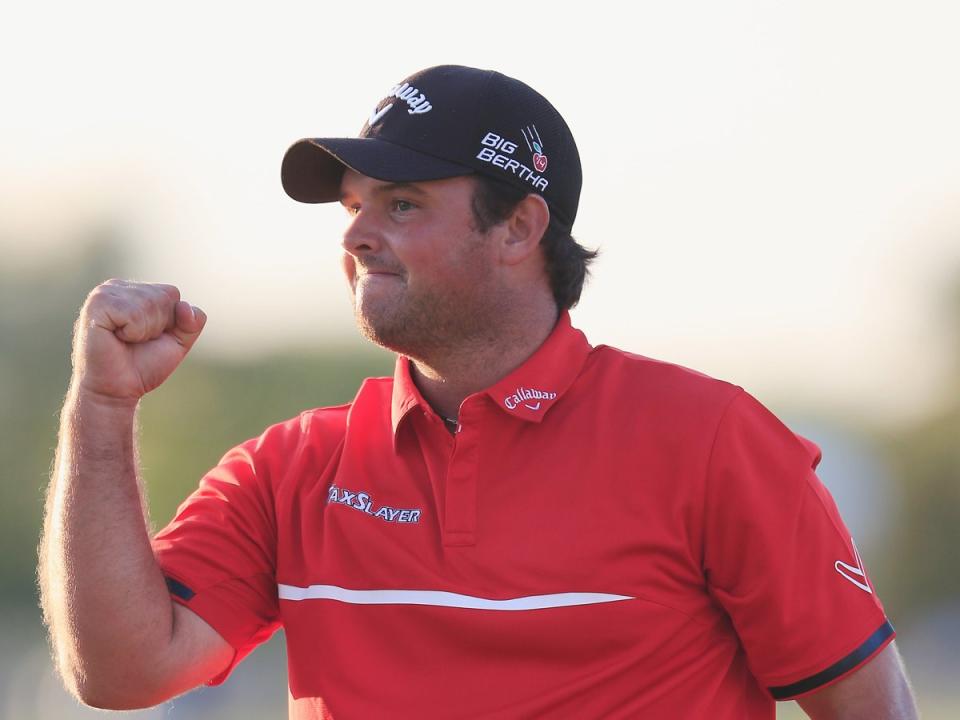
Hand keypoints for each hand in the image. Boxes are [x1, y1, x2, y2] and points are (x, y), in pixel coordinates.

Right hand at [72, 279, 206, 402]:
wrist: (117, 390)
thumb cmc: (142, 365)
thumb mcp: (178, 342)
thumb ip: (193, 322)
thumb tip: (185, 306)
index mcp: (134, 290)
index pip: (172, 293)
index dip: (169, 322)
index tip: (149, 337)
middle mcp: (117, 286)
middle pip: (164, 296)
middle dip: (158, 326)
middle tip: (135, 342)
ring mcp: (104, 293)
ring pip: (150, 303)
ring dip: (144, 330)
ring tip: (125, 340)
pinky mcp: (96, 304)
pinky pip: (133, 313)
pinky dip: (132, 332)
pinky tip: (117, 338)